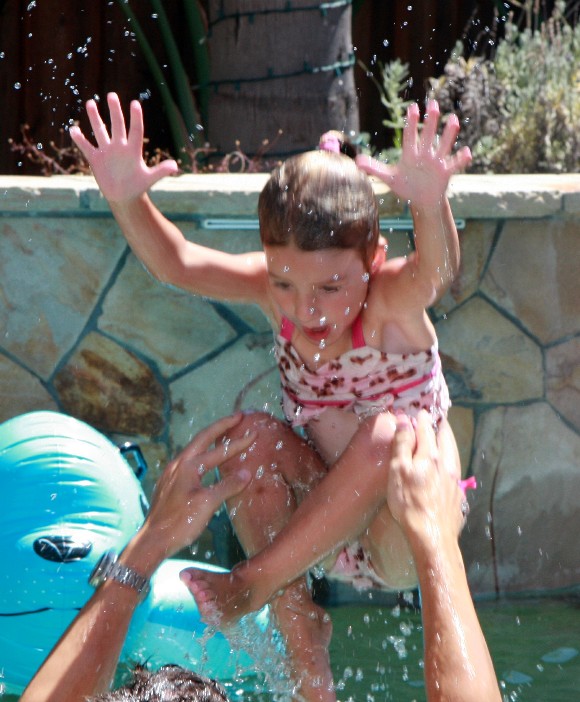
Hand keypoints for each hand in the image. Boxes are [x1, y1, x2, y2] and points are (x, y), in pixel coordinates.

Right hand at [70, 92, 178, 202]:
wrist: (124, 196)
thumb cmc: (138, 186)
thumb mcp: (149, 179)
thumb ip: (160, 171)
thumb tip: (175, 166)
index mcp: (133, 150)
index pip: (135, 131)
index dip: (136, 118)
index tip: (135, 104)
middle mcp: (119, 147)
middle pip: (117, 125)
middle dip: (115, 111)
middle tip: (112, 95)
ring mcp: (107, 151)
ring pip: (100, 131)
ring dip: (95, 118)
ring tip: (91, 103)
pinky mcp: (96, 159)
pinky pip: (86, 147)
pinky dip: (80, 139)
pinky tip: (73, 129)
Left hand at [134, 414, 253, 565]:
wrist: (152, 541)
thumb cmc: (179, 523)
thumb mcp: (207, 504)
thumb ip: (228, 486)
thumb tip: (247, 473)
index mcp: (188, 466)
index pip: (217, 448)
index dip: (237, 441)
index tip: (253, 432)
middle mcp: (178, 464)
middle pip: (202, 438)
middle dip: (221, 427)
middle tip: (238, 417)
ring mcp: (171, 473)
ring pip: (195, 450)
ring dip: (210, 441)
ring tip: (224, 435)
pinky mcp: (169, 484)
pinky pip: (189, 461)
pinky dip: (203, 455)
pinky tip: (206, 463)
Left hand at [356, 100, 471, 208]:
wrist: (421, 200)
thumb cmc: (406, 186)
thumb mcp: (389, 178)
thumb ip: (374, 168)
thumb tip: (356, 161)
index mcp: (411, 154)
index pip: (410, 136)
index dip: (411, 123)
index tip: (412, 107)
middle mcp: (425, 154)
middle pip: (427, 136)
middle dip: (430, 121)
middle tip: (433, 104)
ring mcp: (436, 162)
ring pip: (443, 145)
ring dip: (448, 134)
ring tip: (453, 120)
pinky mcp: (445, 173)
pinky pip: (455, 164)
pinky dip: (461, 159)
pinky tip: (467, 152)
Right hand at [388, 411, 463, 538]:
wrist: (432, 535)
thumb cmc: (409, 503)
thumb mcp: (398, 471)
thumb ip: (402, 445)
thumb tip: (405, 421)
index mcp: (429, 456)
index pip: (426, 431)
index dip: (421, 420)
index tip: (420, 412)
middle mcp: (445, 464)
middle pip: (445, 439)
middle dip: (440, 427)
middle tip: (438, 419)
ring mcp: (454, 479)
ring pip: (453, 453)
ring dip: (449, 441)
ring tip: (445, 435)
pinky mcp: (457, 493)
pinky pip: (455, 468)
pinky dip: (452, 458)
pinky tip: (449, 463)